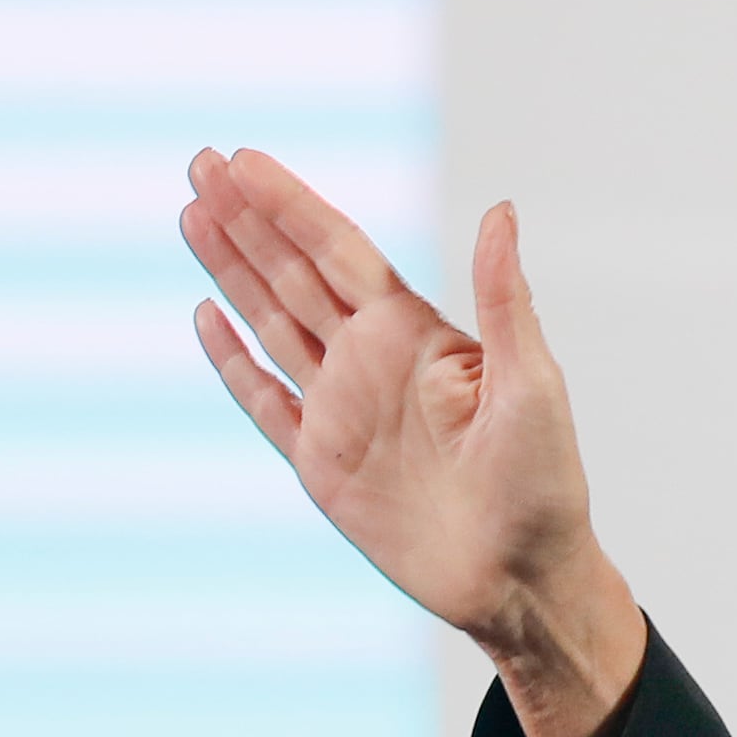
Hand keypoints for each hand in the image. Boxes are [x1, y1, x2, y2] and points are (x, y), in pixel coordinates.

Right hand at [179, 148, 643, 736]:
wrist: (522, 577)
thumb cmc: (546, 482)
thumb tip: (501, 209)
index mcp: (420, 335)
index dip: (291, 206)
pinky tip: (206, 314)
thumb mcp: (532, 384)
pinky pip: (265, 400)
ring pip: (272, 323)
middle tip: (199, 161)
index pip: (341, 252)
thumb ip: (504, 299)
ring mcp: (344, 410)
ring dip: (232, 269)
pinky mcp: (321, 464)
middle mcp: (375, 362)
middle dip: (248, 219)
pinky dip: (233, 361)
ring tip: (190, 214)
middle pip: (296, 274)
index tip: (244, 159)